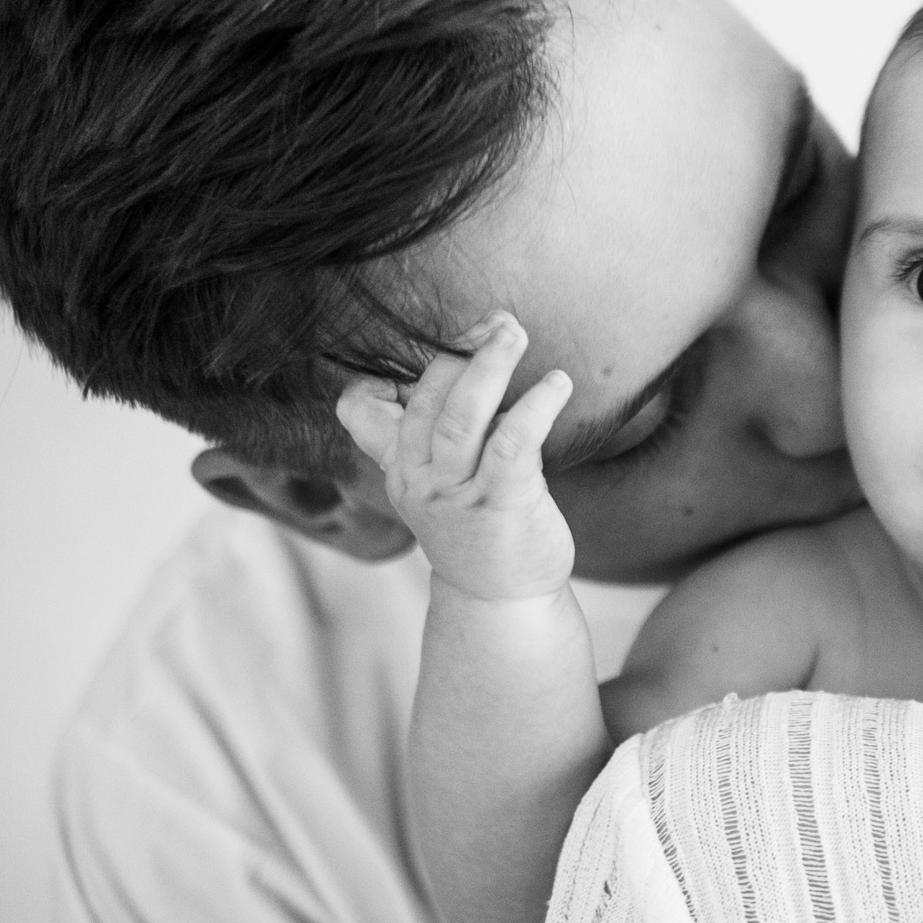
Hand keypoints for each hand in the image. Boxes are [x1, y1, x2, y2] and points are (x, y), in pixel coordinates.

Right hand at [335, 313, 576, 605]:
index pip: (364, 410)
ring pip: (461, 416)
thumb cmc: (482, 526)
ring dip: (489, 367)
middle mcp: (418, 479)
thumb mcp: (444, 478)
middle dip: (460, 354)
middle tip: (500, 322)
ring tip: (514, 332)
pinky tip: (557, 384)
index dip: (393, 371)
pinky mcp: (499, 504)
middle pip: (426, 399)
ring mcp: (455, 494)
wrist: (502, 600)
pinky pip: (511, 443)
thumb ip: (445, 425)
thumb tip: (476, 351)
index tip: (444, 341)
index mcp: (399, 466)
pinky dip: (533, 407)